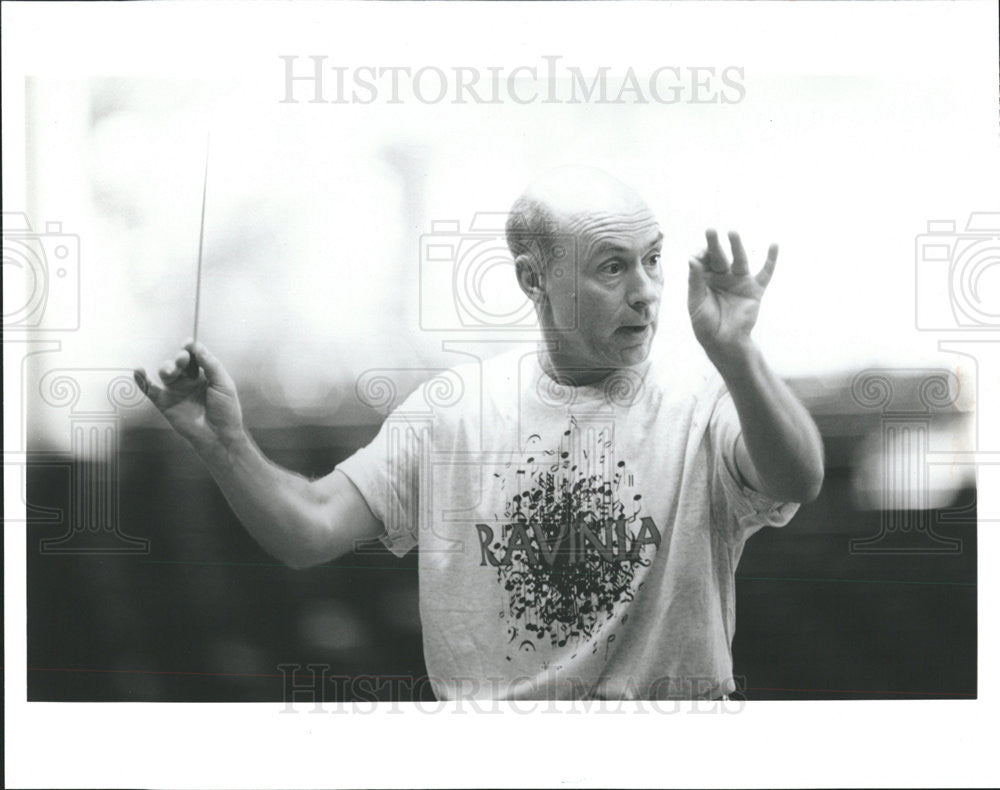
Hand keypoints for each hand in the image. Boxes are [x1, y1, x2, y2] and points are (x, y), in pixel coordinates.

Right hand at [133, 340, 245, 460]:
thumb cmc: (226, 411)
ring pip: (166, 372)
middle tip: (183, 359)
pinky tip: (138, 371)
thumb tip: (197, 346)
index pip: (195, 356)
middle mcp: (189, 381)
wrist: (219, 436)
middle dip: (180, 358)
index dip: (190, 348)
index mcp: (205, 375)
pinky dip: (142, 380)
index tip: (188, 343)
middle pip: (179, 363)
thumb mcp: (223, 384)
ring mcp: (176, 392)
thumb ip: (211, 365)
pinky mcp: (165, 403)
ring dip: (167, 368)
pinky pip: (150, 390)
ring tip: (171, 371)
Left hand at [688, 229, 776, 360]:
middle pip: (718, 256)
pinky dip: (771, 260)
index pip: (702, 261)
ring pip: (739, 260)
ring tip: (732, 232)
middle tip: (710, 230)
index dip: (699, 255)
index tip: (697, 256)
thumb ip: (695, 281)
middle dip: (714, 244)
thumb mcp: (696, 302)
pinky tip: (774, 245)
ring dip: (736, 246)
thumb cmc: (705, 324)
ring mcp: (739, 282)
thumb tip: (692, 258)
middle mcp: (722, 277)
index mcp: (705, 279)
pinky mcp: (754, 290)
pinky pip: (765, 273)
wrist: (724, 343)